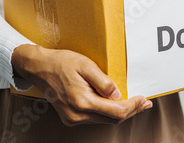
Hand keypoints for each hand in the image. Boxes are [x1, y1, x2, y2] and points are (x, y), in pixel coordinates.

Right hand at [12, 45, 151, 125]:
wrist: (38, 67)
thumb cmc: (61, 62)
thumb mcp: (85, 65)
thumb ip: (103, 82)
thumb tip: (118, 95)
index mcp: (82, 102)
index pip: (116, 111)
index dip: (133, 106)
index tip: (143, 99)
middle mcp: (77, 115)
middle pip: (112, 119)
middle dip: (131, 111)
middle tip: (145, 103)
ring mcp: (72, 118)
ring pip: (104, 120)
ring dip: (121, 113)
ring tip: (135, 103)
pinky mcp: (70, 117)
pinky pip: (95, 118)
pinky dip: (108, 113)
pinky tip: (116, 104)